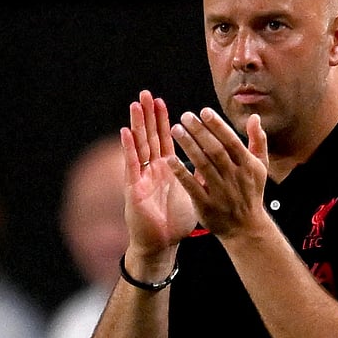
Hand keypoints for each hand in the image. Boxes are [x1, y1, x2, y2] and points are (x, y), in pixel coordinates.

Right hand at [120, 91, 198, 257]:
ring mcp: (142, 177)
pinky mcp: (135, 189)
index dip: (162, 121)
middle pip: (149, 137)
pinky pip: (131, 166)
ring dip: (136, 125)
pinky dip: (128, 149)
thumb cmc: (175, 222)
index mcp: (166, 170)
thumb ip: (199, 177)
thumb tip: (212, 163)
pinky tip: (126, 133)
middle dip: (147, 116)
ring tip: (135, 105)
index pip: (164, 140)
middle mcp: (152, 170)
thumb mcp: (193, 194)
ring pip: (139, 146)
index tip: (161, 102)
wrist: (162, 244)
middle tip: (145, 93)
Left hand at [169, 107, 269, 238]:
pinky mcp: (207, 205)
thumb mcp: (260, 167)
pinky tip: (170, 159)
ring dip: (189, 146)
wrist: (246, 228)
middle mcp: (235, 177)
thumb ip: (258, 140)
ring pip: (203, 165)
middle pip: (215, 150)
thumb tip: (254, 116)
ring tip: (175, 130)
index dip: (218, 126)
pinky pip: (192, 186)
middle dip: (200, 132)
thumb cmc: (251, 192)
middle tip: (185, 116)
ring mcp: (221, 192)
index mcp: (248, 165)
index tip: (203, 112)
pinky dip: (182, 173)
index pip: (231, 141)